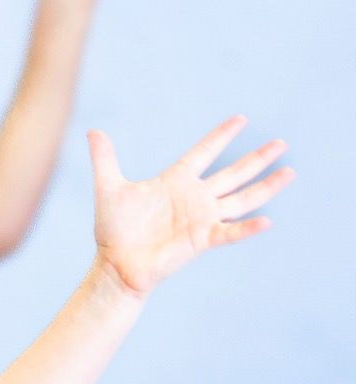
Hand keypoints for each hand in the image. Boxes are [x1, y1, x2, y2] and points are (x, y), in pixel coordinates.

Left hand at [89, 118, 290, 295]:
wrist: (115, 264)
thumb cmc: (113, 231)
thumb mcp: (109, 188)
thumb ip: (104, 159)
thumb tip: (93, 131)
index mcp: (176, 181)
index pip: (205, 152)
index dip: (221, 136)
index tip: (241, 118)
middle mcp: (195, 198)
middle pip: (234, 173)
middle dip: (257, 158)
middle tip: (281, 143)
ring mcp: (202, 218)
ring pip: (242, 198)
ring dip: (266, 187)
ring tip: (290, 172)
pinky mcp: (202, 239)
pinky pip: (230, 232)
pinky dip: (248, 228)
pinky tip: (267, 220)